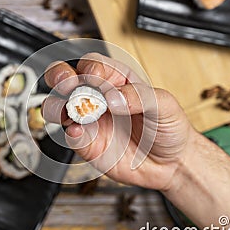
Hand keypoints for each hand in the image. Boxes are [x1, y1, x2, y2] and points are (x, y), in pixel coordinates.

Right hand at [42, 53, 195, 190]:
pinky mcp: (88, 145)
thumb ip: (140, 96)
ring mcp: (91, 122)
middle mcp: (99, 99)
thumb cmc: (169, 128)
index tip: (97, 78)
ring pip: (59, 107)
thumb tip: (113, 97)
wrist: (171, 164)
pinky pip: (70, 137)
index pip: (93, 64)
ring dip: (57, 106)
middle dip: (59, 75)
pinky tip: (79, 134)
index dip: (90, 68)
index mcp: (117, 81)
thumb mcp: (164, 105)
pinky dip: (70, 134)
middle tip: (67, 83)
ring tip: (71, 111)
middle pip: (66, 79)